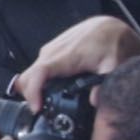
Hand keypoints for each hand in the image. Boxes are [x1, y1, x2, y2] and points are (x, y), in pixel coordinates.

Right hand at [14, 16, 139, 110]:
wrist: (109, 27)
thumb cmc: (110, 43)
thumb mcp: (112, 65)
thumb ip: (104, 84)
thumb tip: (95, 101)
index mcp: (64, 56)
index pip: (38, 73)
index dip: (33, 92)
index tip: (37, 108)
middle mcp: (51, 52)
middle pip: (27, 77)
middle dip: (30, 96)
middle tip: (42, 111)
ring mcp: (49, 51)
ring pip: (29, 73)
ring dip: (33, 90)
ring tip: (45, 104)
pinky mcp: (51, 51)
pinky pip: (37, 69)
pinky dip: (37, 82)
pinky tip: (50, 92)